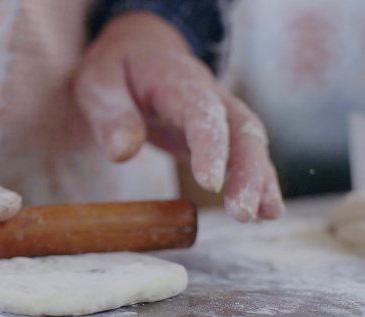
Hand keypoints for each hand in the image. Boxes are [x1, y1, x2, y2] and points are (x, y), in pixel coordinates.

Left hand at [74, 12, 284, 221]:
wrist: (141, 50)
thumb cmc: (117, 69)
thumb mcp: (98, 83)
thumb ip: (111, 115)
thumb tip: (122, 153)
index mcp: (177, 80)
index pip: (201, 111)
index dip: (209, 146)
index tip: (210, 183)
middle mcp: (209, 95)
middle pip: (240, 129)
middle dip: (247, 171)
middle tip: (242, 212)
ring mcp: (220, 114)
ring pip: (250, 143)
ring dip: (260, 180)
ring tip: (268, 215)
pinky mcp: (220, 134)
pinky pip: (245, 155)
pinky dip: (258, 181)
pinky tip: (265, 212)